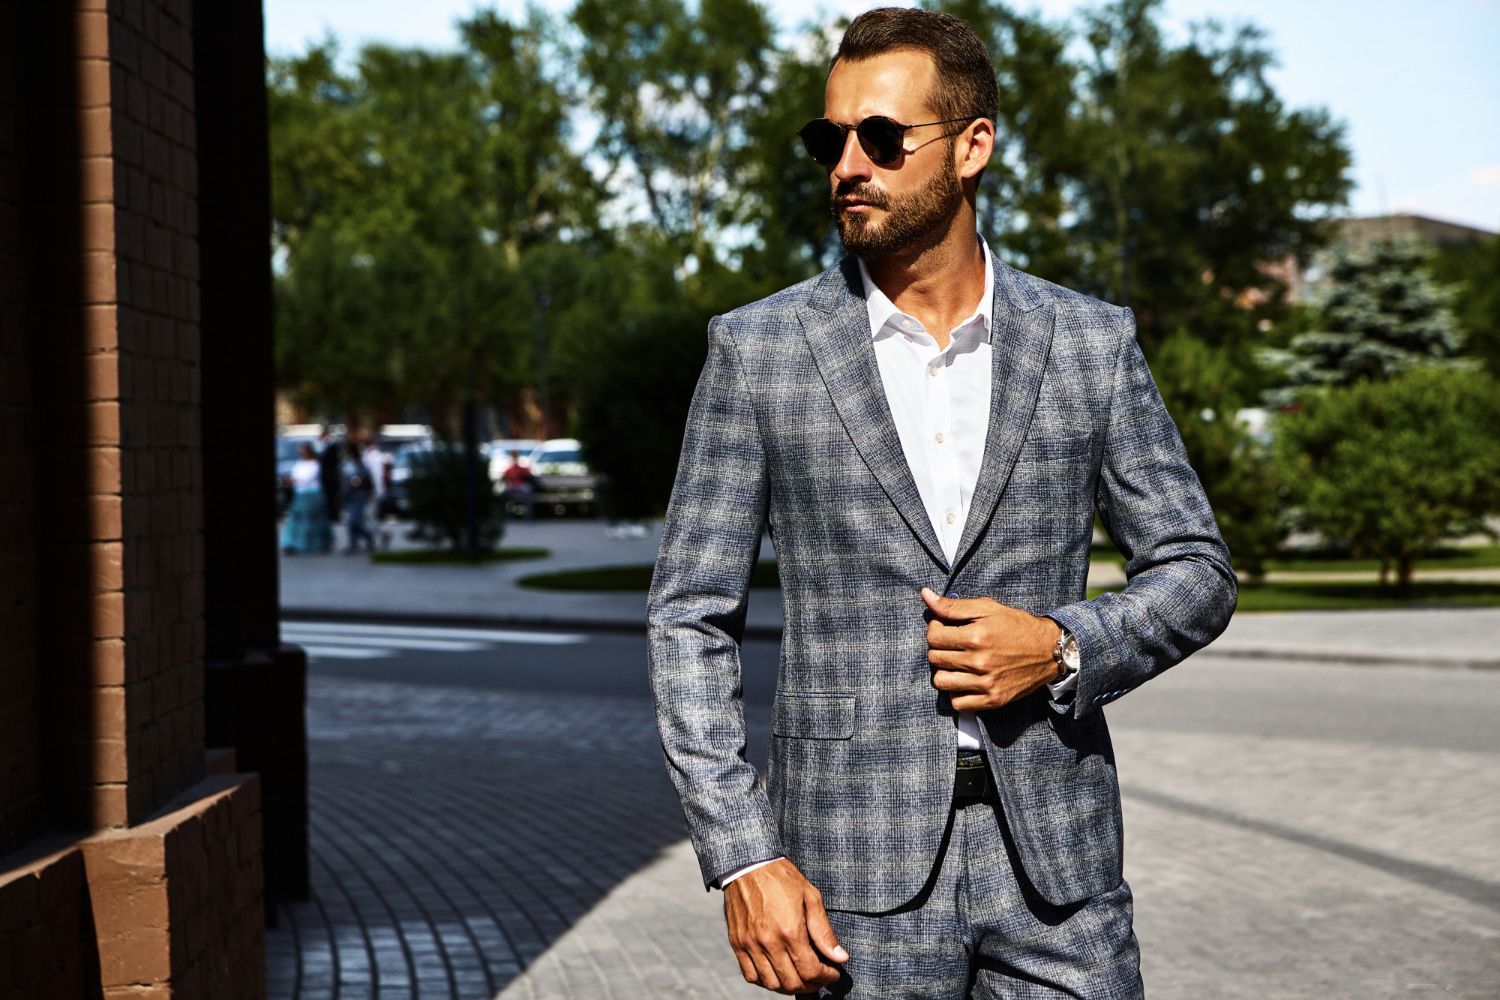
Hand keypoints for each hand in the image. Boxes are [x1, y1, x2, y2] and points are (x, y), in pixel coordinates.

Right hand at [724, 858, 847, 993]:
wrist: (748, 864)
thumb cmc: (782, 877)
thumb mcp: (811, 897)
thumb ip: (824, 931)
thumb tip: (840, 957)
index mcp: (790, 930)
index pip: (810, 971)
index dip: (826, 977)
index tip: (832, 972)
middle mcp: (768, 942)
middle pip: (792, 983)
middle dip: (811, 985)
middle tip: (819, 977)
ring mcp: (750, 945)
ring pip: (771, 984)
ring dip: (789, 986)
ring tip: (800, 976)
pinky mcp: (737, 943)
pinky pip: (750, 975)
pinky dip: (766, 981)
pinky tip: (777, 972)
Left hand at [921, 587, 1060, 711]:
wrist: (1049, 651)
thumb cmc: (1017, 626)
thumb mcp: (988, 608)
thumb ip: (954, 605)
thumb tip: (925, 595)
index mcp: (977, 636)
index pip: (933, 636)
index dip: (935, 629)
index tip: (945, 628)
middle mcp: (980, 662)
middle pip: (935, 658)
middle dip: (939, 649)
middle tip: (952, 644)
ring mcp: (986, 683)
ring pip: (941, 682)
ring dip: (944, 671)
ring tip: (956, 663)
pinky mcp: (993, 700)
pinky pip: (958, 703)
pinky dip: (956, 693)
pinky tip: (964, 680)